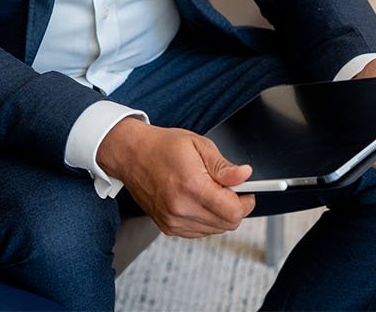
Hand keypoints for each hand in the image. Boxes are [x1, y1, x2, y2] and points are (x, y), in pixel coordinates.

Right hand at [98, 118, 255, 237]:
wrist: (130, 154)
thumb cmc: (161, 146)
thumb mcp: (198, 145)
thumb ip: (223, 166)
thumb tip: (245, 175)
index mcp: (191, 186)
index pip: (234, 212)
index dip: (245, 201)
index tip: (244, 191)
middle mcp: (181, 208)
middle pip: (228, 224)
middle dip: (233, 207)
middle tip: (225, 188)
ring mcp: (173, 220)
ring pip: (215, 230)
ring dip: (218, 214)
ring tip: (206, 192)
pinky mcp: (168, 227)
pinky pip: (199, 232)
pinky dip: (204, 219)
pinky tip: (195, 201)